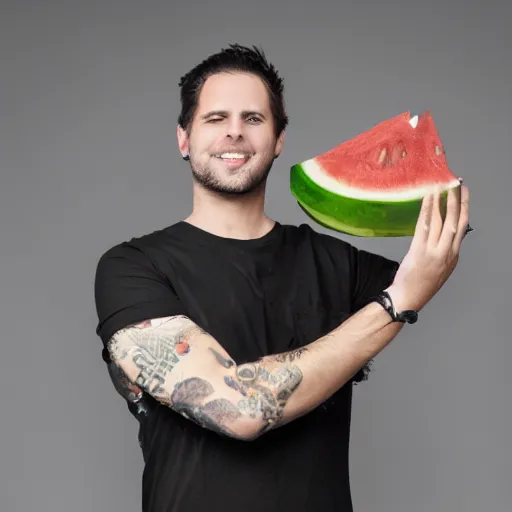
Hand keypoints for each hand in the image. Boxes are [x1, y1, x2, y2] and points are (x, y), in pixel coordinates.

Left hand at [386, 184, 469, 311]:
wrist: (408, 298)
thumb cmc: (421, 284)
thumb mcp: (441, 268)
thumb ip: (445, 251)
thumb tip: (448, 234)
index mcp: (453, 256)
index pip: (462, 227)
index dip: (464, 208)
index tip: (464, 193)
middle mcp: (446, 252)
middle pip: (455, 221)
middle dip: (457, 200)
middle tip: (456, 183)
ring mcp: (433, 252)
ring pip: (441, 222)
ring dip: (442, 202)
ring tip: (441, 186)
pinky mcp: (419, 251)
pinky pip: (424, 227)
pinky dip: (427, 211)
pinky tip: (428, 199)